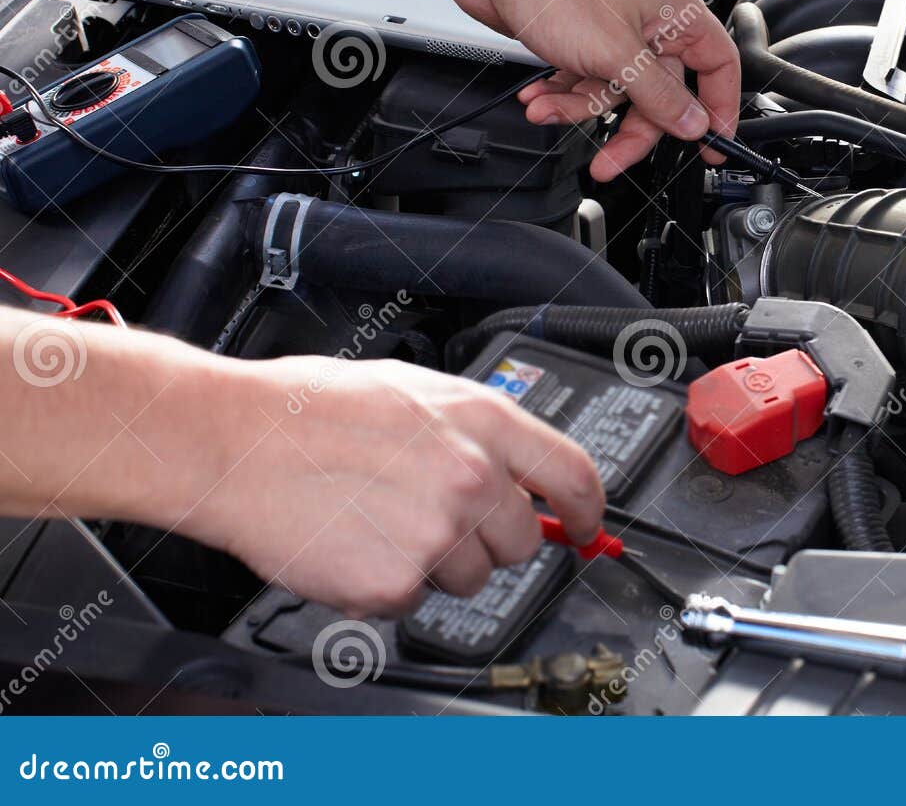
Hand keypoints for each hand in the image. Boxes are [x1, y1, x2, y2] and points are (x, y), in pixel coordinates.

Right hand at [180, 356, 604, 617]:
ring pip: (472, 578)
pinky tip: (353, 545)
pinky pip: (414, 602)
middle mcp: (472, 478)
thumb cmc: (308, 409)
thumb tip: (519, 467)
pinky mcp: (395, 582)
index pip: (574, 475)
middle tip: (435, 520)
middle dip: (489, 540)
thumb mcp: (414, 390)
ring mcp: (437, 534)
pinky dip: (387, 587)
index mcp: (483, 422)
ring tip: (380, 523)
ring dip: (437, 565)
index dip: (587, 509)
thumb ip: (476, 430)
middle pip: (523, 541)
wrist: (233, 442)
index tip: (585, 525)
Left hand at [445, 0, 739, 180]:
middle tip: (611, 160)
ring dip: (581, 107)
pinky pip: (587, 79)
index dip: (718, 108)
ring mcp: (615, 28)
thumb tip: (693, 123)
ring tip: (548, 108)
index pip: (718, 66)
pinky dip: (563, 93)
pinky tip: (540, 95)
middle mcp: (650, 19)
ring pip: (617, 91)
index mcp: (676, 11)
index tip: (710, 144)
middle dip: (629, 128)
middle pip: (660, 93)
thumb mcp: (616, 54)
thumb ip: (659, 96)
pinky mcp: (583, 36)